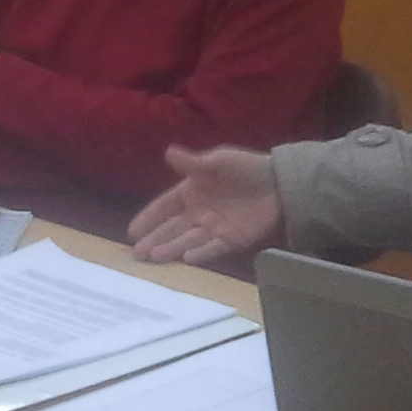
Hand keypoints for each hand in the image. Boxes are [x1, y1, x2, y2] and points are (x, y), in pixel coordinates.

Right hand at [128, 145, 282, 265]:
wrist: (279, 182)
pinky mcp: (231, 240)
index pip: (164, 207)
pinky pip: (213, 248)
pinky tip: (187, 258)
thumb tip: (169, 152)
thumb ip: (194, 163)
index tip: (132, 232)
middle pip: (171, 228)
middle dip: (154, 240)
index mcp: (190, 192)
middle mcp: (197, 213)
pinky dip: (200, 253)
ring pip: (187, 240)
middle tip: (137, 254)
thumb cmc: (245, 168)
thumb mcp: (218, 161)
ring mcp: (213, 228)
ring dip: (172, 249)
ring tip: (155, 257)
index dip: (148, 218)